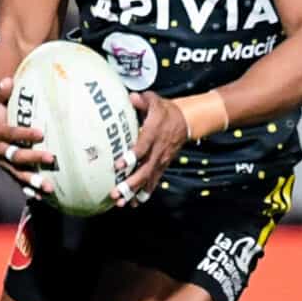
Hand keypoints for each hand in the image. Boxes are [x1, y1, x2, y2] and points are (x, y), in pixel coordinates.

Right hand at [0, 77, 54, 198]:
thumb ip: (1, 90)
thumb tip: (8, 81)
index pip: (10, 133)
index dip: (24, 133)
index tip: (41, 132)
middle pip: (15, 156)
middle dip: (33, 159)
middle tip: (51, 158)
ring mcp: (3, 162)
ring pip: (17, 173)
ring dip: (33, 181)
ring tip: (49, 188)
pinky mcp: (8, 169)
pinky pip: (19, 181)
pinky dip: (29, 189)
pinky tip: (43, 197)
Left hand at [116, 91, 185, 206]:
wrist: (186, 122)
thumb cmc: (165, 111)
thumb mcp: (155, 101)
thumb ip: (142, 100)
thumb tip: (131, 97)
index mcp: (154, 133)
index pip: (143, 147)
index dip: (131, 157)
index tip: (119, 166)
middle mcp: (158, 150)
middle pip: (144, 170)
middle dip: (130, 183)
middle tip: (116, 192)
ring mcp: (161, 160)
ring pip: (148, 179)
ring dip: (135, 192)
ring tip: (121, 202)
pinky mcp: (162, 166)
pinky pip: (154, 182)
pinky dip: (144, 193)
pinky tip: (134, 203)